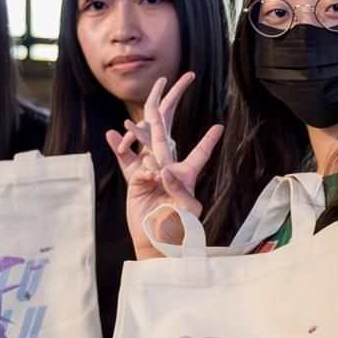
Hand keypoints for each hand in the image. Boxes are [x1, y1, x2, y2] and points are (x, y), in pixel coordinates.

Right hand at [105, 73, 222, 258]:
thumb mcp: (187, 208)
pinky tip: (119, 143)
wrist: (158, 239)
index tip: (218, 126)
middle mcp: (169, 171)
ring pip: (144, 148)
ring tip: (127, 121)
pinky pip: (130, 163)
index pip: (200, 155)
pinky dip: (125, 154)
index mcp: (186, 176)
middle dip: (161, 119)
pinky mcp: (135, 181)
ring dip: (137, 133)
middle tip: (162, 97)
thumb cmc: (180, 227)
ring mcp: (150, 174)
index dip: (208, 141)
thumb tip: (163, 170)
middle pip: (164, 140)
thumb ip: (179, 188)